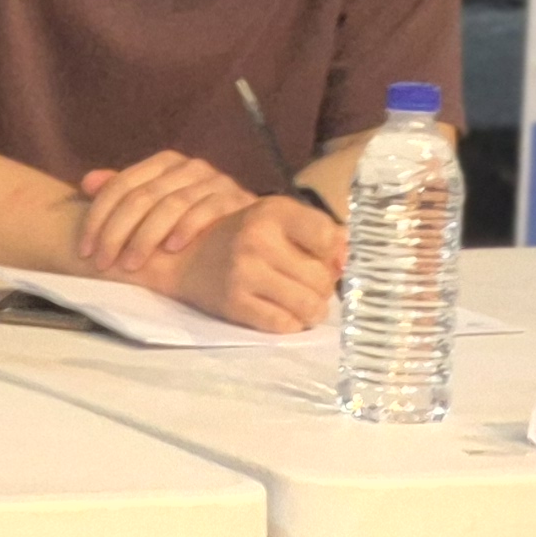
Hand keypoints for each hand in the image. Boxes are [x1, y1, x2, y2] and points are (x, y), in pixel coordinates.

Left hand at [74, 150, 257, 275]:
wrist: (252, 227)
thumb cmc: (192, 219)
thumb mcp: (156, 204)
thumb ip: (122, 193)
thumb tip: (87, 183)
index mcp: (165, 162)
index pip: (122, 184)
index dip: (99, 216)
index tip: (85, 249)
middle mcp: (189, 166)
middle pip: (142, 196)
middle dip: (117, 232)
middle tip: (103, 263)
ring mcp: (214, 181)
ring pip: (171, 204)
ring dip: (147, 236)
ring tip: (131, 264)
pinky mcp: (236, 199)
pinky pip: (208, 210)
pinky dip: (188, 228)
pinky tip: (172, 249)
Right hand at [165, 191, 346, 332]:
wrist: (187, 258)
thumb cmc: (243, 237)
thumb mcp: (277, 220)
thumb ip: (317, 232)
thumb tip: (349, 255)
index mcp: (273, 211)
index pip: (327, 237)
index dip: (335, 255)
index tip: (327, 261)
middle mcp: (258, 238)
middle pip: (322, 278)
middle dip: (324, 289)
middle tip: (313, 288)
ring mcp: (245, 272)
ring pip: (308, 306)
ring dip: (313, 311)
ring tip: (305, 305)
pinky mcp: (234, 303)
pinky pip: (284, 325)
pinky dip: (292, 324)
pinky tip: (285, 314)